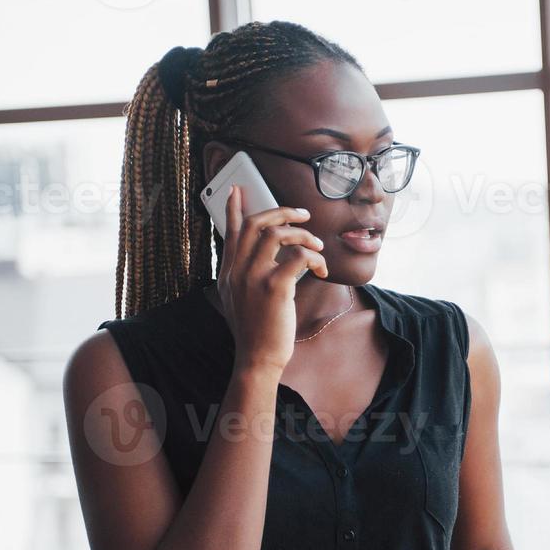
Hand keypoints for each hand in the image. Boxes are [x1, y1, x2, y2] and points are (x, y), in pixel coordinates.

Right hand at [215, 183, 328, 373]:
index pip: (231, 231)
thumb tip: (266, 258)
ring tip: (317, 246)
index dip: (235, 207)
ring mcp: (253, 278)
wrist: (257, 359)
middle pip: (255, 224)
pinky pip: (298, 257)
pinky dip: (314, 257)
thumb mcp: (240, 300)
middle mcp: (237, 271)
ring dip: (303, 234)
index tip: (238, 189)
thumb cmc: (256, 332)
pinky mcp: (274, 288)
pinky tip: (321, 269)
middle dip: (282, 212)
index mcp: (228, 272)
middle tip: (302, 215)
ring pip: (277, 234)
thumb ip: (245, 276)